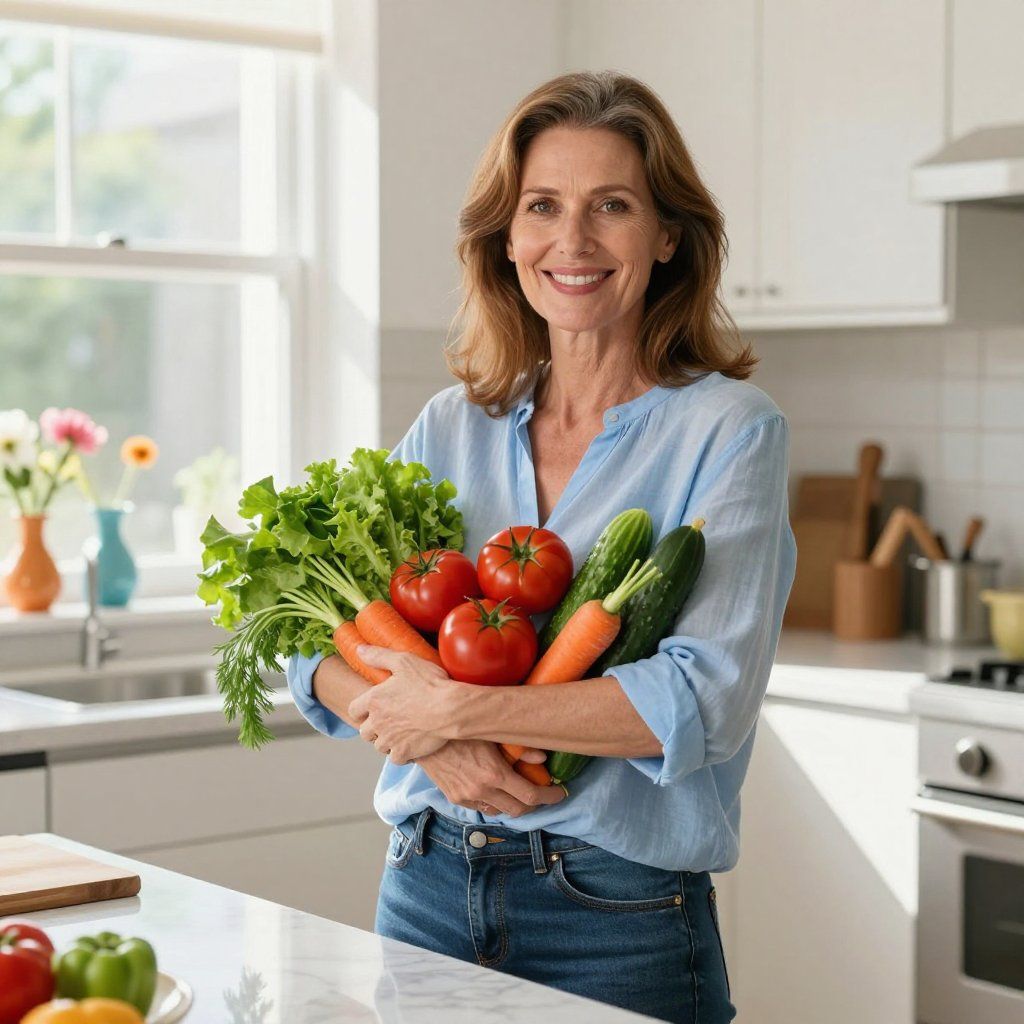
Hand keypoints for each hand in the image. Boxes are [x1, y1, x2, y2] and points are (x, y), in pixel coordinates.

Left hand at [348, 646, 455, 763]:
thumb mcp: (404, 661)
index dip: (361, 710)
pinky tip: (410, 744)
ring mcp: (389, 740)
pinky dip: (400, 753)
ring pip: (379, 746)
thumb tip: (359, 650)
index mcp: (374, 700)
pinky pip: (394, 758)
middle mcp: (377, 722)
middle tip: (389, 720)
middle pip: (364, 732)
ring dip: (386, 740)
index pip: (354, 710)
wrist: (450, 709)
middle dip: (373, 727)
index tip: (371, 708)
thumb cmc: (429, 683)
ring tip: (401, 732)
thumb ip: (379, 656)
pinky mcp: (403, 753)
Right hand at [416, 740, 565, 816]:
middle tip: (542, 793)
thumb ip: (519, 747)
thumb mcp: (493, 732)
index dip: (550, 797)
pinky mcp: (455, 797)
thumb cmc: (462, 727)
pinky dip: (494, 802)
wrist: (425, 732)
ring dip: (514, 805)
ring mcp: (467, 796)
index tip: (559, 793)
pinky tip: (497, 790)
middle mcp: (482, 790)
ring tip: (520, 792)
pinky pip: (482, 807)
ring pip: (500, 811)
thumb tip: (543, 758)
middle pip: (518, 810)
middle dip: (535, 805)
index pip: (531, 796)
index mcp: (495, 773)